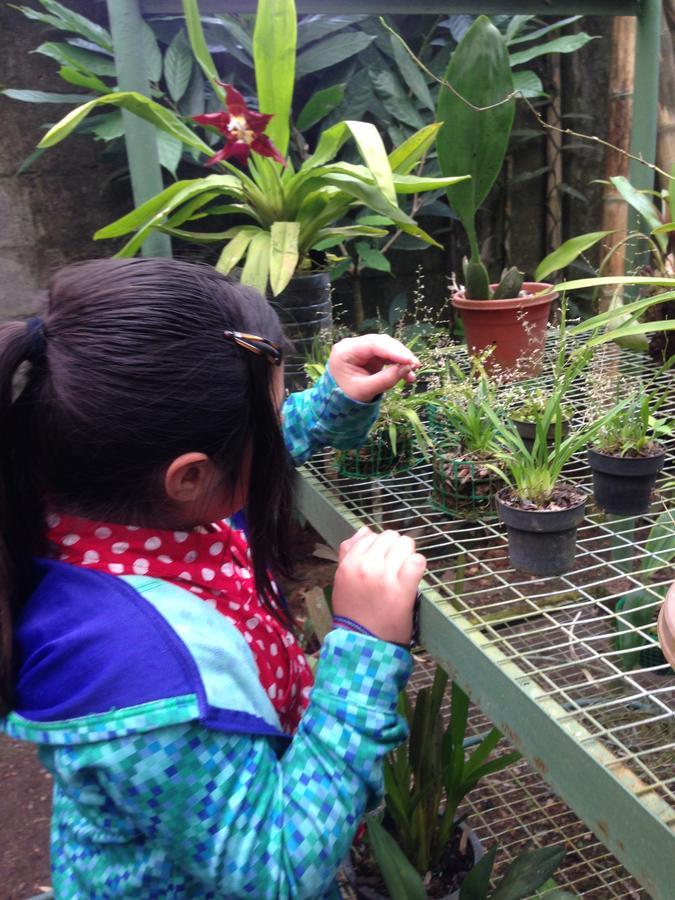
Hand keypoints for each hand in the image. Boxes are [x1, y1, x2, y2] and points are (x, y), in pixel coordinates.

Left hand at [328, 335, 420, 402]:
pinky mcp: (370, 354)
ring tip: (413, 371)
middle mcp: (352, 345)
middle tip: (415, 365)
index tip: (409, 360)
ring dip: (401, 358)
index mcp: (345, 351)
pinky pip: (387, 354)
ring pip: (387, 347)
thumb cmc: (347, 397)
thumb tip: (407, 368)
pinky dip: (397, 363)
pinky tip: (407, 374)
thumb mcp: (365, 390)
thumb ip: (385, 379)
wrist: (337, 402)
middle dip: (400, 353)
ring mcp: (361, 348)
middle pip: (381, 343)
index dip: (393, 351)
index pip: (373, 345)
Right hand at [332, 527, 425, 644]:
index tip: (383, 560)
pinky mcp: (403, 588)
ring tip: (404, 572)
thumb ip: (348, 553)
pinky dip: (418, 566)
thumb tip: (365, 530)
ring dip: (407, 555)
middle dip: (395, 548)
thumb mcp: (341, 581)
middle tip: (395, 567)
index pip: (370, 536)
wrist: (364, 645)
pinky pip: (417, 561)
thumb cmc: (354, 613)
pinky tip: (413, 577)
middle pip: (390, 536)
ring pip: (405, 544)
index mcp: (348, 564)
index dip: (380, 546)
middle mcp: (365, 566)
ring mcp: (384, 576)